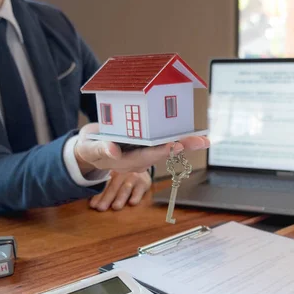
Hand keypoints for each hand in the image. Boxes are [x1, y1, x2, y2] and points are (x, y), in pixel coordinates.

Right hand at [74, 123, 209, 174]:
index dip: (161, 151)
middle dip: (182, 146)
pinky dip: (177, 135)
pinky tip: (191, 132)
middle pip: (163, 152)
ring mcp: (143, 150)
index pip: (146, 156)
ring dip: (185, 142)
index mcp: (126, 161)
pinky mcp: (146, 143)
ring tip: (204, 139)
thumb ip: (101, 149)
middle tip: (201, 141)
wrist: (90, 150)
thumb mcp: (91, 149)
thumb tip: (112, 150)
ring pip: (167, 146)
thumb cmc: (89, 149)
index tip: (174, 145)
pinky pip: (163, 139)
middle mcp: (139, 157)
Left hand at [89, 171, 150, 210]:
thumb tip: (92, 202)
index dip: (98, 195)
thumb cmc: (123, 175)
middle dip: (107, 198)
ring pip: (125, 188)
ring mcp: (133, 176)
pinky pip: (139, 189)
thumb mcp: (113, 176)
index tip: (93, 205)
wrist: (142, 164)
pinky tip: (132, 203)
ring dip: (120, 198)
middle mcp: (121, 173)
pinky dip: (136, 196)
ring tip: (115, 207)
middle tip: (101, 208)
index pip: (104, 185)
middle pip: (113, 187)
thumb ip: (105, 186)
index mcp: (111, 172)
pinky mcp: (143, 182)